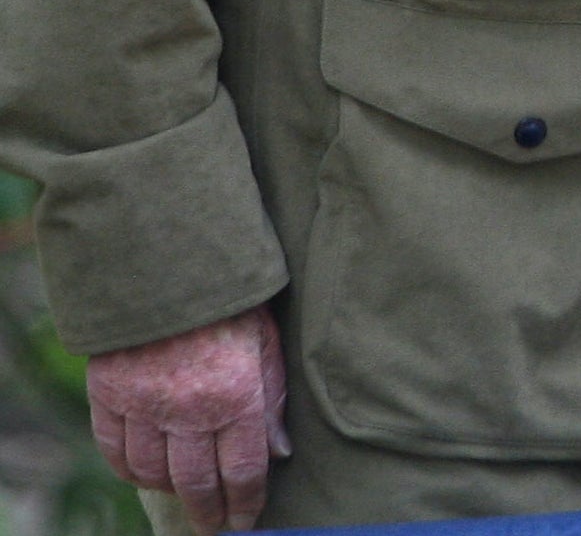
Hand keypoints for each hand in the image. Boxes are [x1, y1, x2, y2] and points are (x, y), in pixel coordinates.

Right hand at [86, 306, 288, 534]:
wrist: (170, 265)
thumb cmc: (232, 300)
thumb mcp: (268, 343)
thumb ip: (273, 399)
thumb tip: (278, 453)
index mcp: (236, 396)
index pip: (241, 470)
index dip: (244, 503)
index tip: (246, 521)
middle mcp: (188, 409)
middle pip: (195, 482)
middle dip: (209, 511)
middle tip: (215, 528)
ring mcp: (144, 405)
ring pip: (153, 473)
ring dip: (170, 490)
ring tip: (186, 496)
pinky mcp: (109, 396)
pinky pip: (116, 451)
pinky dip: (130, 470)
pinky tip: (146, 474)